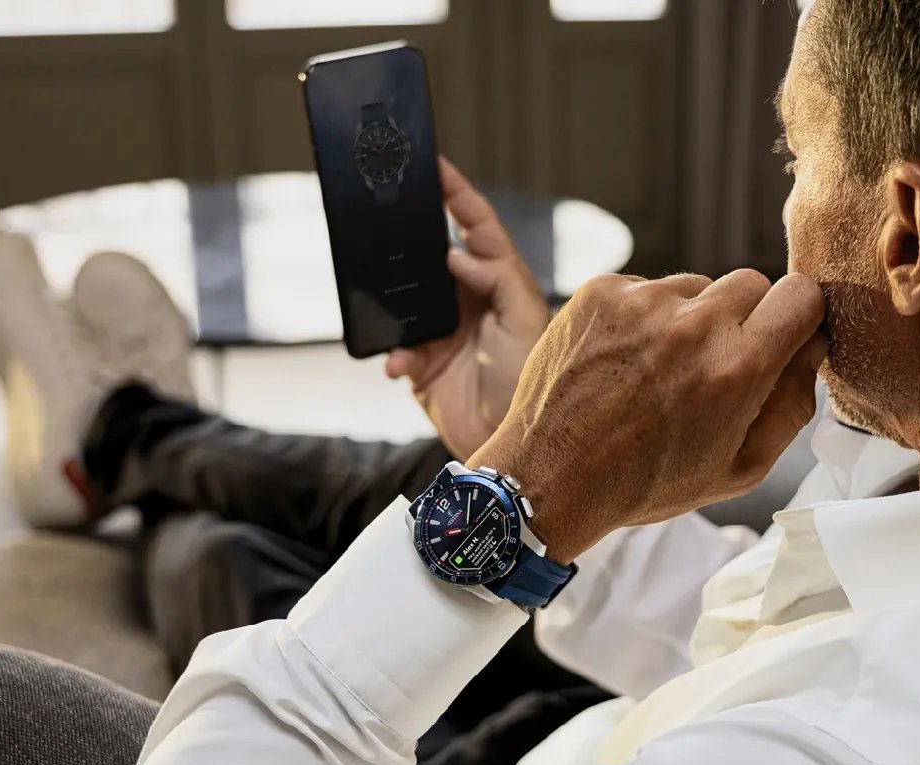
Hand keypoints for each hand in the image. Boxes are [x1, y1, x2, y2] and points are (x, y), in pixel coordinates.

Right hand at [385, 158, 549, 459]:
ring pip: (406, 300)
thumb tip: (457, 255)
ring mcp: (443, 332)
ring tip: (387, 297)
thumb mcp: (526, 319)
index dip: (457, 195)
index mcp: (499, 283)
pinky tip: (400, 365)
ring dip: (395, 302)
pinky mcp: (422, 366)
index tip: (434, 165)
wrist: (514, 444)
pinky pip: (396, 350)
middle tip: (389, 213)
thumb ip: (498, 278)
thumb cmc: (532, 378)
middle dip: (412, 238)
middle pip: (433, 256)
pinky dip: (393, 356)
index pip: (477, 228)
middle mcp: (469, 301)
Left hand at [470, 270, 827, 563]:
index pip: (802, 296)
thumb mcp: (740, 470)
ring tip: (654, 372)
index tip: (778, 340)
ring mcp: (641, 302)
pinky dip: (640, 317)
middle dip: (742, 320)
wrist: (550, 478)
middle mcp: (692, 324)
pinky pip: (643, 288)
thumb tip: (812, 348)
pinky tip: (621, 363)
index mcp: (737, 367)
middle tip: (709, 367)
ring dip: (687, 318)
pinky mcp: (599, 293)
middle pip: (750, 283)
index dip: (795, 319)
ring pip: (694, 286)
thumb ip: (792, 404)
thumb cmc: (645, 483)